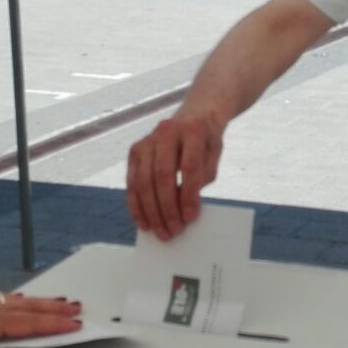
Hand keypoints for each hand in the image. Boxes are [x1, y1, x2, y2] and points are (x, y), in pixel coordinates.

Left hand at [0, 293, 81, 347]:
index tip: (75, 324)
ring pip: (16, 303)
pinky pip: (1, 302)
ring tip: (60, 301)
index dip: (52, 324)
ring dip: (40, 303)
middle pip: (26, 308)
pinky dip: (18, 301)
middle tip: (78, 308)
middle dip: (54, 308)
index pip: (25, 322)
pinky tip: (19, 301)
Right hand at [126, 111, 225, 239]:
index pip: (189, 167)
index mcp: (192, 130)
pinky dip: (136, 205)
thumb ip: (203, 177)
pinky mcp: (135, 151)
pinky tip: (144, 222)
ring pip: (144, 181)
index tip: (190, 218)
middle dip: (167, 207)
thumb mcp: (214, 154)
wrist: (194, 116)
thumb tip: (186, 208)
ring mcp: (147, 141)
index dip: (188, 195)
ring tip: (161, 232)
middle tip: (174, 231)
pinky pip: (132, 182)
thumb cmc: (205, 141)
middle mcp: (166, 132)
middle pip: (162, 175)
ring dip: (151, 211)